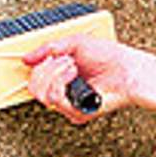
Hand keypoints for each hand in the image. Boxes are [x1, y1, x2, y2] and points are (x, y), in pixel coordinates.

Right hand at [23, 35, 139, 124]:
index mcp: (62, 77)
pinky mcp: (77, 113)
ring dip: (55, 74)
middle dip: (47, 68)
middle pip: (34, 88)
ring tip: (72, 67)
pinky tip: (75, 75)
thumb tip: (27, 58)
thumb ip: (49, 48)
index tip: (50, 55)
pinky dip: (62, 82)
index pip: (35, 78)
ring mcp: (70, 104)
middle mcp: (64, 92)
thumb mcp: (75, 43)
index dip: (38, 65)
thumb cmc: (110, 57)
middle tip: (66, 60)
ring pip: (42, 95)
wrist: (128, 69)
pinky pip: (56, 100)